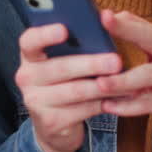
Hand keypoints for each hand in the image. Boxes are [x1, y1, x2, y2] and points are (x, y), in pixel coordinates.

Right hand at [14, 21, 122, 151]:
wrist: (54, 125)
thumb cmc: (65, 82)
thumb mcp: (64, 62)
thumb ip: (75, 46)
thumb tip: (105, 27)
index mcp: (30, 55)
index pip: (29, 41)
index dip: (45, 34)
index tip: (65, 30)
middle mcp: (27, 77)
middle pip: (60, 67)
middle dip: (91, 64)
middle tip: (116, 61)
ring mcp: (35, 101)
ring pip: (76, 91)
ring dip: (103, 86)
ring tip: (125, 81)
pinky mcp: (50, 121)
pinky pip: (83, 110)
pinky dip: (105, 102)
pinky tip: (120, 97)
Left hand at [95, 10, 151, 150]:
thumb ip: (143, 38)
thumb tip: (118, 15)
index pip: (145, 26)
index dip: (124, 20)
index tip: (104, 13)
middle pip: (150, 39)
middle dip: (127, 30)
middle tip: (104, 22)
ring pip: (148, 76)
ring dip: (122, 80)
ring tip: (100, 83)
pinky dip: (130, 106)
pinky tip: (111, 107)